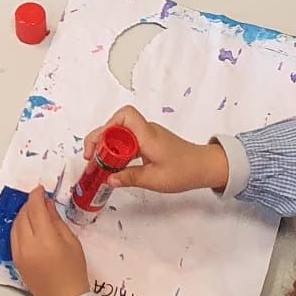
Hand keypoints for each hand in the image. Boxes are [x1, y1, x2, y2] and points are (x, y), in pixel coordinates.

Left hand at [10, 187, 89, 295]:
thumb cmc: (74, 272)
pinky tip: (28, 226)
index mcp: (45, 240)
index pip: (35, 209)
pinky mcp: (16, 261)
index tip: (40, 189)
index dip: (36, 196)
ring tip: (34, 211)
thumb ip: (56, 221)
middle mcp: (27, 245)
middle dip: (30, 204)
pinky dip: (19, 227)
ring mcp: (19, 254)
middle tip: (39, 200)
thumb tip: (47, 205)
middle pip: (23, 216)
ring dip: (22, 215)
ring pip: (15, 225)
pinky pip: (13, 238)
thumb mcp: (72, 242)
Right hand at [84, 105, 228, 195]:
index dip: (107, 126)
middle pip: (116, 124)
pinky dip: (116, 151)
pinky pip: (127, 142)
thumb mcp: (155, 179)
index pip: (125, 115)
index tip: (99, 147)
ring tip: (97, 164)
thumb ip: (130, 178)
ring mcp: (147, 136)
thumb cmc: (184, 171)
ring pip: (120, 134)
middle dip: (99, 139)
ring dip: (106, 146)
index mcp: (147, 135)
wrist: (205, 167)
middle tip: (90, 159)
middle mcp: (146, 131)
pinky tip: (113, 165)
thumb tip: (108, 179)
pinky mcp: (148, 142)